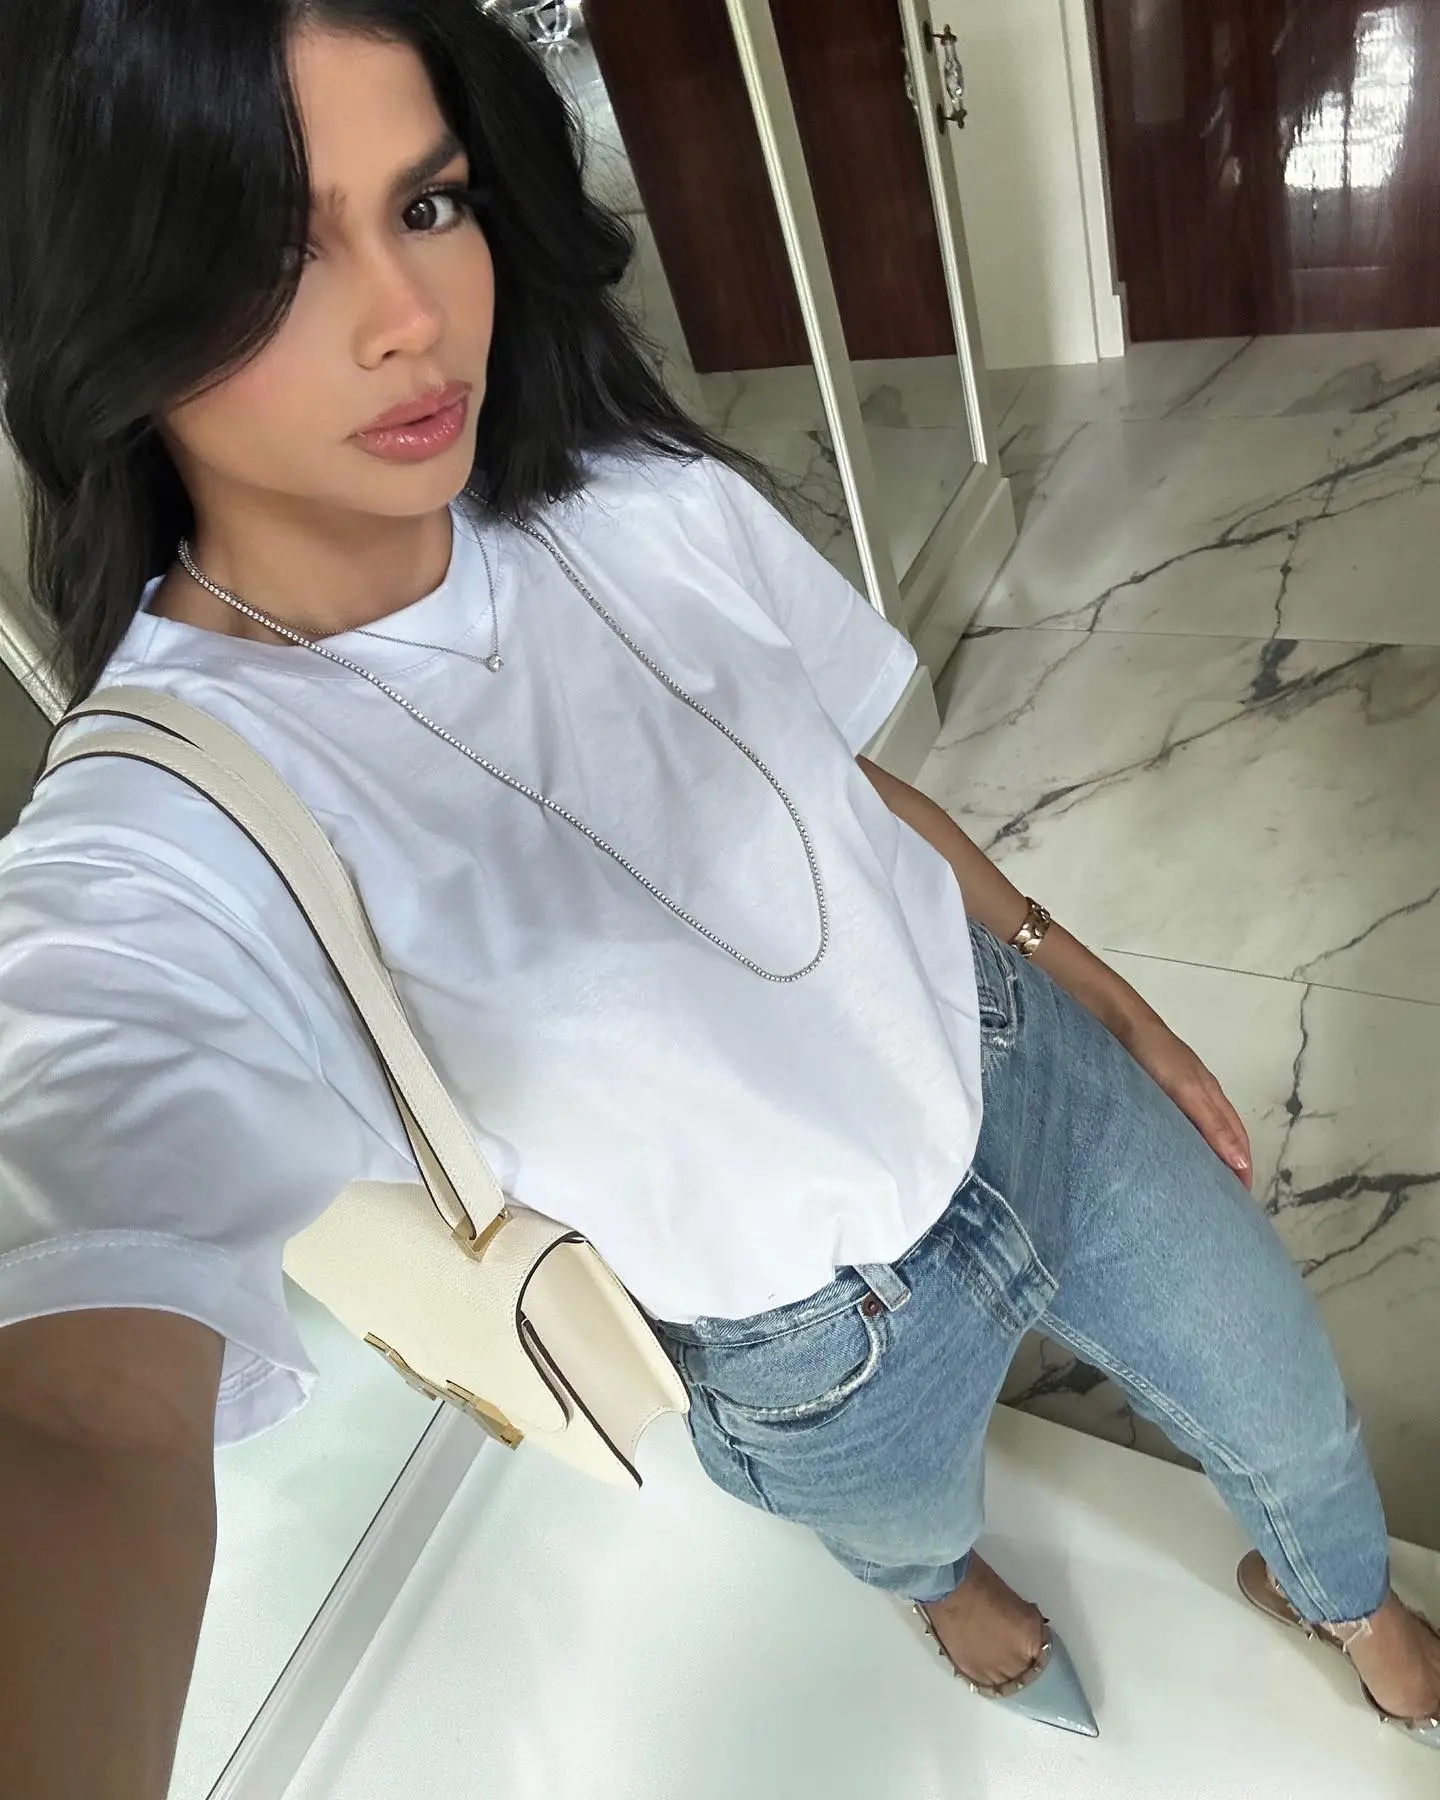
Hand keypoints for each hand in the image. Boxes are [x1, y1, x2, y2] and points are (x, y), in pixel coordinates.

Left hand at [1121, 1015, 1253, 1188]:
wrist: (1115, 1021)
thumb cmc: (1155, 1052)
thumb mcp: (1187, 1090)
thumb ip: (1212, 1124)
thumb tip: (1241, 1161)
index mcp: (1211, 1095)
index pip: (1237, 1137)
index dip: (1242, 1166)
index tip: (1241, 1199)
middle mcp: (1196, 1096)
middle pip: (1220, 1135)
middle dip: (1226, 1165)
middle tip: (1219, 1199)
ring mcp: (1172, 1094)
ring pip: (1195, 1131)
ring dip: (1199, 1156)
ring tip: (1194, 1185)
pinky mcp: (1149, 1093)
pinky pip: (1170, 1124)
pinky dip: (1175, 1143)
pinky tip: (1163, 1155)